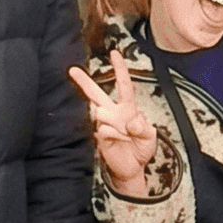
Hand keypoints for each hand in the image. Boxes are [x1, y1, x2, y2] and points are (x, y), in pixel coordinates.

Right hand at [68, 60, 159, 191]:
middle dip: (84, 81)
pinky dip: (115, 135)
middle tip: (72, 70)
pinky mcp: (99, 136)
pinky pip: (104, 129)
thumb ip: (143, 127)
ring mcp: (104, 124)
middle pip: (96, 93)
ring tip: (126, 135)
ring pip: (101, 112)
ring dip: (117, 124)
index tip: (114, 53)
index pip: (124, 85)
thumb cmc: (142, 148)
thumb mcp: (150, 136)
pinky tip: (119, 141)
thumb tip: (130, 121)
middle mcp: (113, 113)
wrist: (132, 168)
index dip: (120, 69)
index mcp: (128, 108)